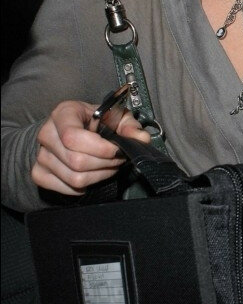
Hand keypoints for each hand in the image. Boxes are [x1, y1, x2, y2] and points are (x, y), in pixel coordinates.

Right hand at [31, 100, 151, 194]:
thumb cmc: (93, 122)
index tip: (116, 150)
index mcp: (63, 114)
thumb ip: (129, 125)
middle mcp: (47, 134)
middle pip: (77, 161)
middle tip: (116, 159)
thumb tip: (140, 138)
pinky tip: (92, 174)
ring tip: (107, 166)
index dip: (99, 148)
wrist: (68, 131)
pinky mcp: (39, 174)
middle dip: (105, 164)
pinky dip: (86, 186)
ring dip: (99, 175)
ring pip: (75, 179)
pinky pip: (68, 189)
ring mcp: (41, 156)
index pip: (73, 137)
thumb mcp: (114, 116)